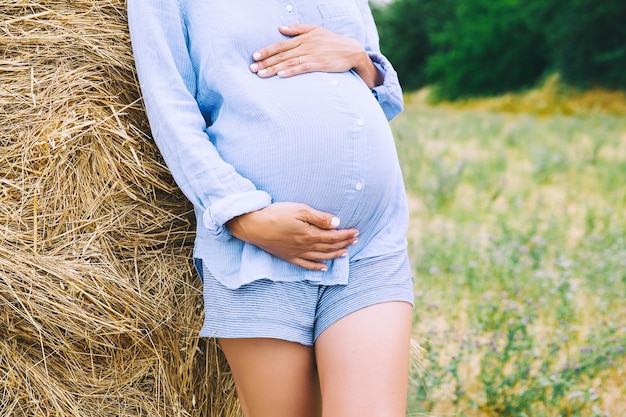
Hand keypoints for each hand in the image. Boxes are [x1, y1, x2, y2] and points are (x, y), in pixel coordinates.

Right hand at [226, 202, 358, 270]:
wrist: (253, 226)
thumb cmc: (276, 214)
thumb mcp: (299, 210)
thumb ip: (319, 217)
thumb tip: (337, 223)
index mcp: (310, 234)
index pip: (333, 236)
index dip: (346, 235)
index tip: (356, 232)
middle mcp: (305, 246)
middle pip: (329, 247)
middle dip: (344, 243)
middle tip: (356, 240)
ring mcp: (296, 253)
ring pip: (320, 257)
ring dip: (334, 255)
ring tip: (345, 253)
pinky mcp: (288, 257)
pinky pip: (306, 265)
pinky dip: (316, 267)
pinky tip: (323, 267)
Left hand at [249, 25, 382, 87]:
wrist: (352, 51)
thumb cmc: (332, 41)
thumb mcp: (315, 30)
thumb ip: (297, 29)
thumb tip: (280, 28)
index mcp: (303, 38)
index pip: (280, 45)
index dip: (267, 50)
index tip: (255, 56)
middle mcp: (305, 46)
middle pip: (281, 55)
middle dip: (265, 62)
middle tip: (252, 69)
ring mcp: (312, 55)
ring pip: (289, 63)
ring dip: (274, 69)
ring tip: (261, 74)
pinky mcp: (319, 64)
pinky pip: (302, 68)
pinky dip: (291, 72)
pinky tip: (281, 76)